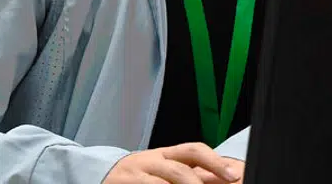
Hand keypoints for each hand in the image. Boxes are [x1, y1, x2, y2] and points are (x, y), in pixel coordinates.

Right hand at [104, 144, 241, 183]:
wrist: (98, 174)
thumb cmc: (138, 176)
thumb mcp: (163, 170)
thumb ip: (189, 173)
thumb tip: (225, 178)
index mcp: (165, 154)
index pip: (193, 150)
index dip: (215, 161)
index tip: (233, 175)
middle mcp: (151, 161)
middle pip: (179, 166)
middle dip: (201, 178)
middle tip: (225, 183)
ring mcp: (136, 173)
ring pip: (163, 180)